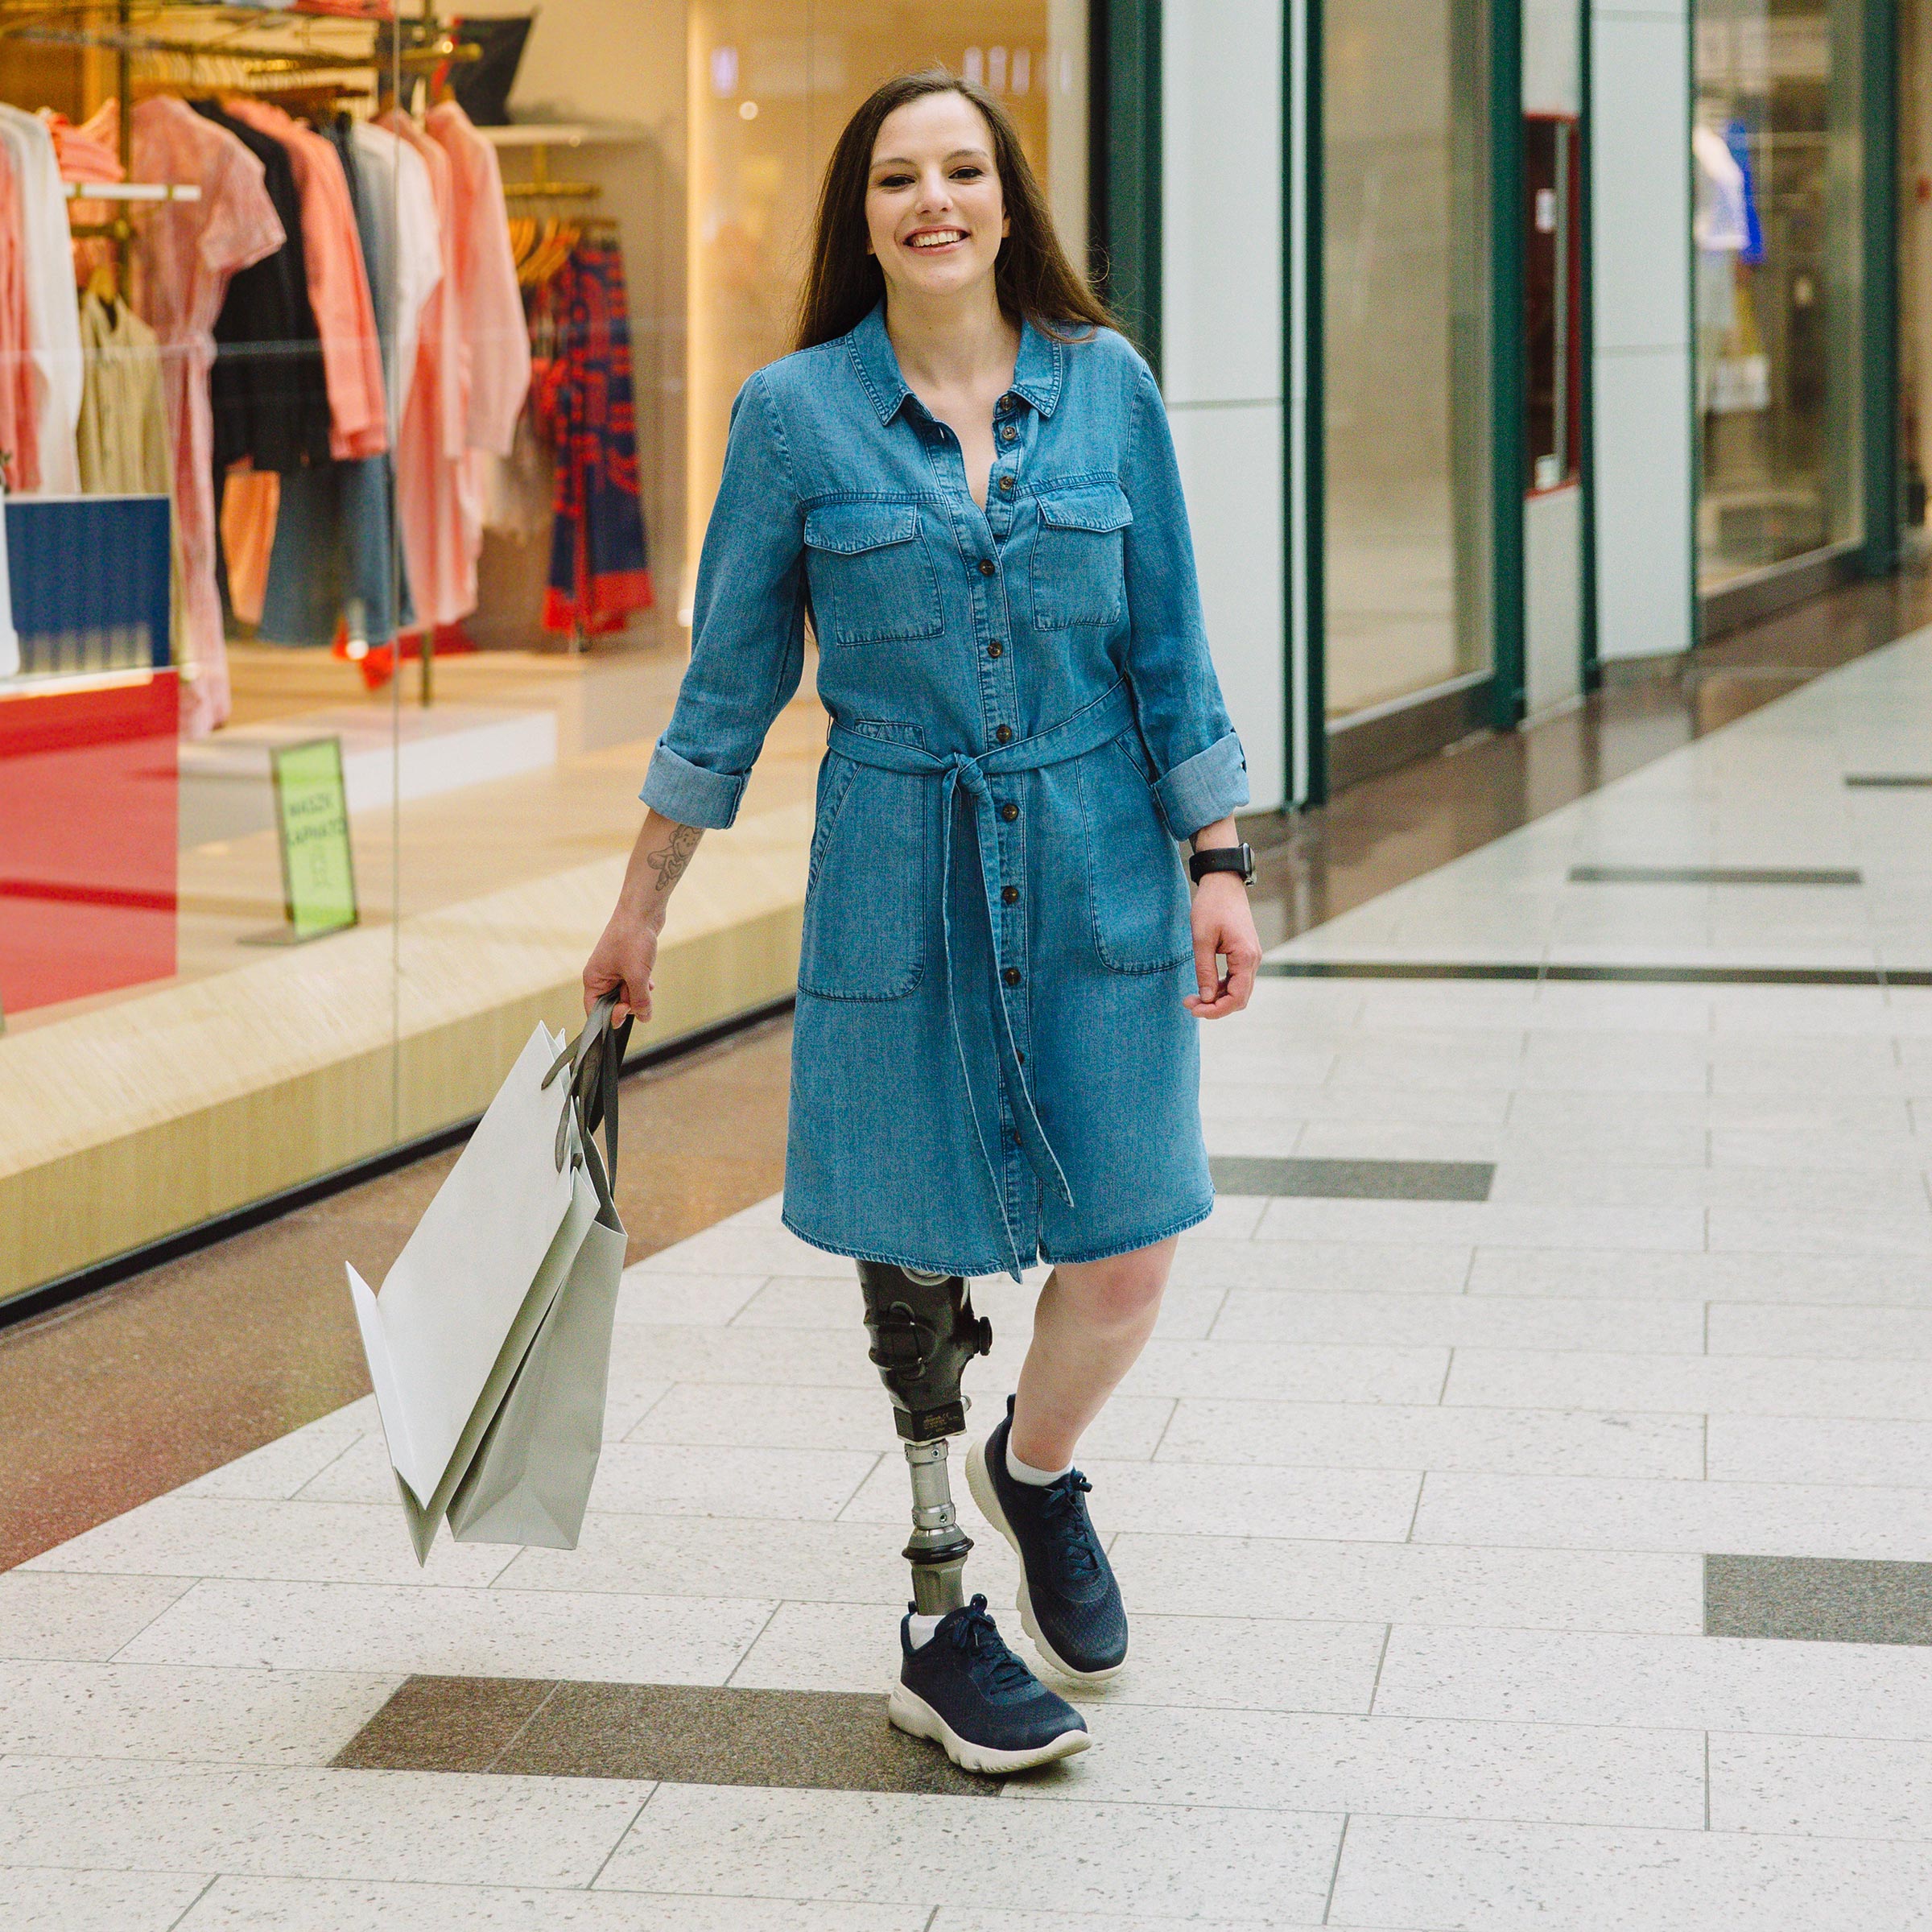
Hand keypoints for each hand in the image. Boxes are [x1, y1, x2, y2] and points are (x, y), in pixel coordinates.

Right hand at [582, 902, 661, 1024]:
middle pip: (613, 1004)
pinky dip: (642, 985)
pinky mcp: (627, 963)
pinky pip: (633, 983)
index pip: (594, 1010)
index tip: (626, 1012)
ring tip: (646, 983)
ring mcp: (614, 969)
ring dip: (638, 994)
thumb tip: (644, 1017)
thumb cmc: (632, 938)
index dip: (610, 1017)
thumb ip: (639, 1000)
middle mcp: (601, 975)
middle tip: (640, 994)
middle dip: (629, 1003)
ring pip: (626, 994)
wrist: (642, 912)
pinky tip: (650, 982)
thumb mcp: (637, 975)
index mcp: (593, 979)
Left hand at [1182, 873, 1259, 1018]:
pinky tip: (1205, 987)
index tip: (1194, 1009)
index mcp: (1246, 957)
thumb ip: (1205, 970)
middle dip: (1215, 1006)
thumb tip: (1206, 998)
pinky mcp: (1245, 953)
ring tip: (1193, 997)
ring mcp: (1251, 956)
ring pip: (1239, 990)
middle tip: (1189, 1003)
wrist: (1223, 882)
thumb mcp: (1202, 939)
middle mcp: (1253, 959)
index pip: (1237, 997)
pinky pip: (1237, 978)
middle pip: (1240, 997)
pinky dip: (1222, 987)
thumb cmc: (1211, 906)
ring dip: (1218, 998)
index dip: (1216, 1009)